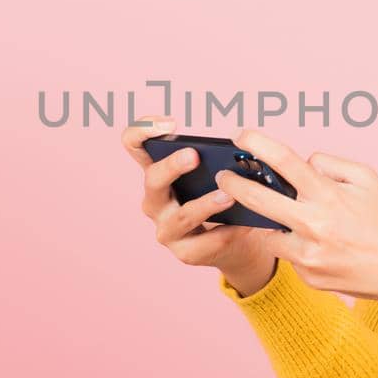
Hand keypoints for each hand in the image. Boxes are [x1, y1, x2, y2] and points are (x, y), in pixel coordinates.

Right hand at [121, 114, 278, 294]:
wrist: (237, 241)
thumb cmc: (222, 198)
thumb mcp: (218, 175)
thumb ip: (220, 161)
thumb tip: (238, 151)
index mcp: (158, 174)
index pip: (133, 145)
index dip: (142, 130)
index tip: (169, 124)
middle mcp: (155, 201)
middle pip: (152, 179)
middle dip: (172, 166)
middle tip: (194, 156)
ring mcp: (166, 229)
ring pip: (182, 215)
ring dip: (205, 204)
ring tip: (228, 196)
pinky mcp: (185, 253)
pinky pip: (205, 242)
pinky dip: (226, 232)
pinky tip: (243, 225)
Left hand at [214, 128, 377, 325]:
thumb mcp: (368, 179)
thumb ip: (330, 164)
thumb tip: (301, 164)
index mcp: (328, 195)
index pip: (285, 161)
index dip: (257, 143)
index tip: (240, 135)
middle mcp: (313, 225)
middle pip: (258, 199)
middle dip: (233, 185)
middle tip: (222, 177)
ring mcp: (307, 254)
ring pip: (270, 230)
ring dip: (272, 221)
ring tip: (287, 217)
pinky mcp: (307, 275)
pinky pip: (288, 252)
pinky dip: (296, 244)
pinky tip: (321, 246)